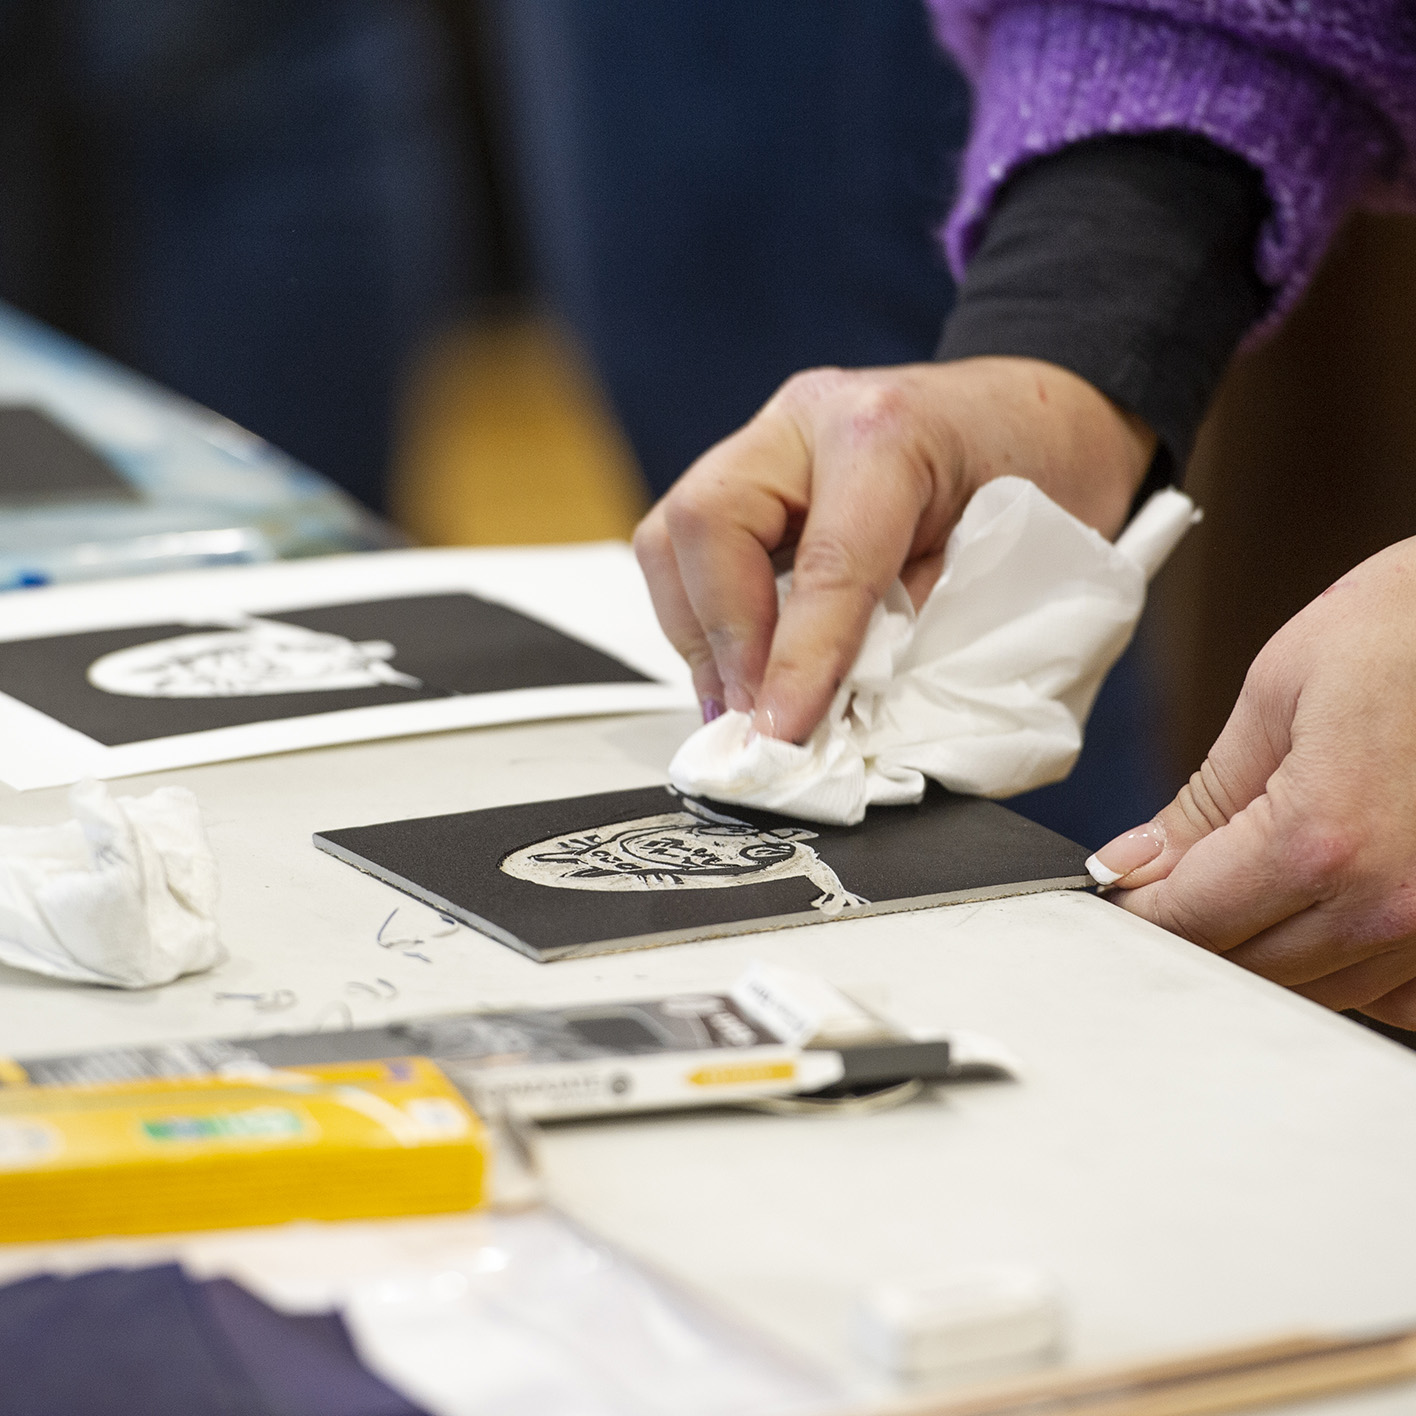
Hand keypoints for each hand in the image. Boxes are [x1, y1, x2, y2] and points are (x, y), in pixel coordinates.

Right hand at [634, 357, 1154, 742]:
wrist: (1041, 410)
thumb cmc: (1047, 471)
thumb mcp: (1013, 561)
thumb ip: (923, 637)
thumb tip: (845, 722)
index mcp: (888, 433)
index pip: (825, 563)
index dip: (797, 662)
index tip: (781, 735)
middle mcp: (807, 422)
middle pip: (705, 523)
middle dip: (720, 638)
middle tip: (752, 719)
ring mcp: (769, 442)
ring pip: (675, 536)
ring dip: (699, 635)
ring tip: (738, 706)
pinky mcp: (750, 475)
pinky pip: (690, 550)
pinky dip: (706, 622)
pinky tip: (740, 673)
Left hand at [1091, 537, 1415, 1027]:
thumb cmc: (1407, 632)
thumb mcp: (1277, 697)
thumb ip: (1202, 802)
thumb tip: (1132, 864)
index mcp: (1321, 840)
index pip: (1188, 922)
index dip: (1138, 910)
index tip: (1122, 890)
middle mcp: (1390, 905)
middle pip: (1246, 970)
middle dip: (1195, 931)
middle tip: (1174, 882)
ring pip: (1318, 992)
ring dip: (1269, 953)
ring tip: (1255, 881)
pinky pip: (1395, 998)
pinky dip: (1351, 969)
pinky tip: (1332, 913)